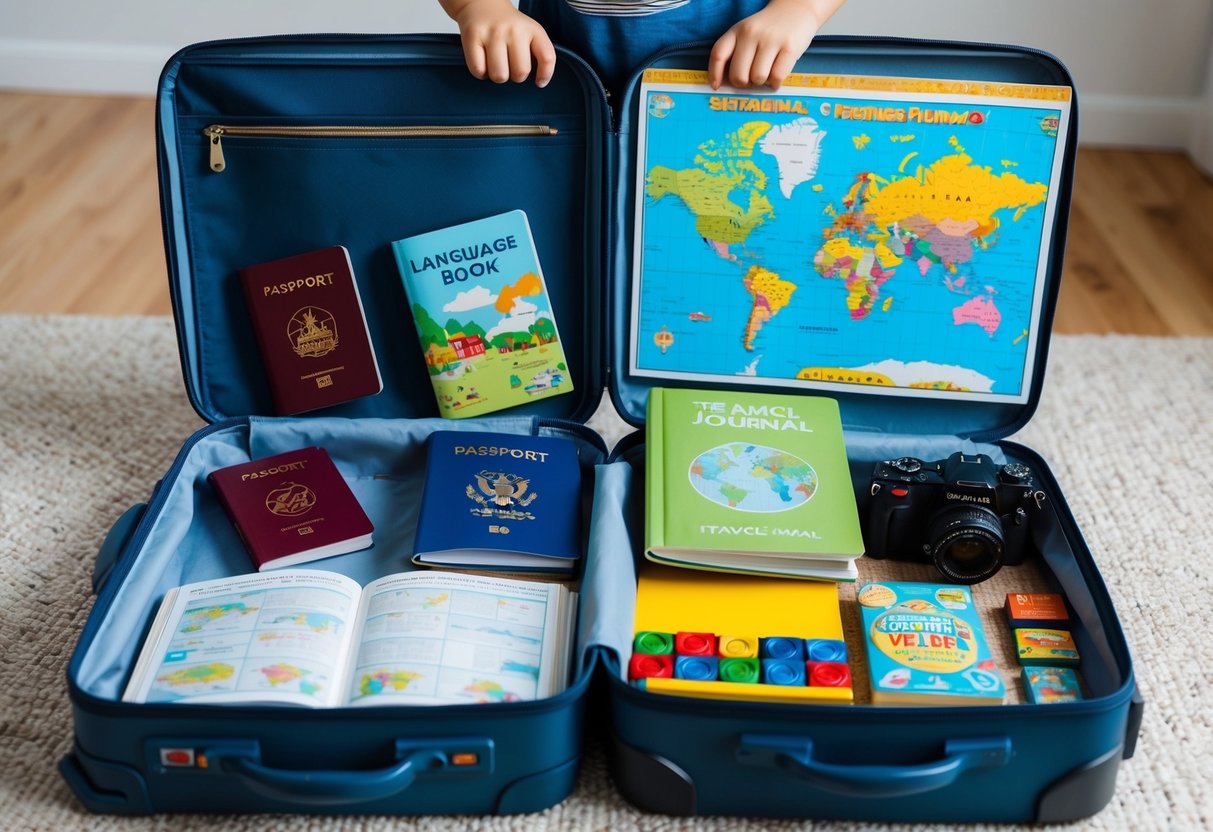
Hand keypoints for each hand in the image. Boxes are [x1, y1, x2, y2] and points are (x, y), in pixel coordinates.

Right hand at [440, 0, 556, 86]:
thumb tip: (538, 82)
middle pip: (520, 73)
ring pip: (499, 75)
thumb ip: (538, 54)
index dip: (544, 75)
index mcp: (533, 30)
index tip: (539, 82)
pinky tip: (483, 61)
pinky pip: (478, 70)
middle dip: (514, 76)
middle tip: (509, 64)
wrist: (482, 4)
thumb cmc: (507, 25)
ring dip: (497, 75)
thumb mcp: (529, 33)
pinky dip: (480, 72)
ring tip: (496, 63)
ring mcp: (493, 33)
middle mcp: (514, 30)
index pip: (547, 57)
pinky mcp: (473, 37)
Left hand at [708, 0, 839, 89]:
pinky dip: (776, 83)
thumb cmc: (768, 29)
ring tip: (767, 72)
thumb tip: (726, 83)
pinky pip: (776, 77)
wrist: (797, 9)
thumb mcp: (747, 33)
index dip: (714, 74)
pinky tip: (777, 75)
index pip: (718, 54)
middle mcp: (751, 33)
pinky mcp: (789, 47)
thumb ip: (736, 52)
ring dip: (762, 82)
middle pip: (738, 75)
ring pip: (758, 78)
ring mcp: (771, 39)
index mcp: (737, 30)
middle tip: (751, 78)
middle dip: (744, 83)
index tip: (716, 86)